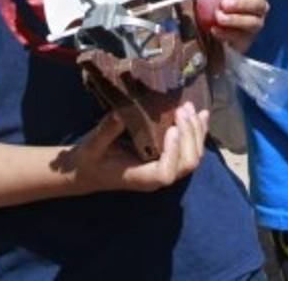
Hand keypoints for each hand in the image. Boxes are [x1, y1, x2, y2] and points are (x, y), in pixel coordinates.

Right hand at [61, 104, 208, 193]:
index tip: (171, 128)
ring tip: (193, 108)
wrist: (87, 170)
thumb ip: (106, 132)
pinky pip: (190, 149)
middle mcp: (157, 177)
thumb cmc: (89, 160)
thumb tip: (121, 113)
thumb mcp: (91, 146)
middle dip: (189, 135)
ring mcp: (165, 169)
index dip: (173, 153)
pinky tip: (200, 114)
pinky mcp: (167, 159)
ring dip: (197, 131)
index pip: (165, 173)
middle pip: (186, 163)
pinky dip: (197, 132)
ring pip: (193, 156)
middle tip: (183, 109)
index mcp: (140, 178)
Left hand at [206, 0, 272, 52]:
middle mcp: (257, 10)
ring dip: (235, 19)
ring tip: (219, 17)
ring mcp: (253, 27)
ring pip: (253, 23)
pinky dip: (227, 34)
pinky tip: (214, 29)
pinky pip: (240, 40)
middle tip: (224, 3)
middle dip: (243, 3)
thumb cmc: (211, 4)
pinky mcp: (244, 43)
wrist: (205, 33)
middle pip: (259, 4)